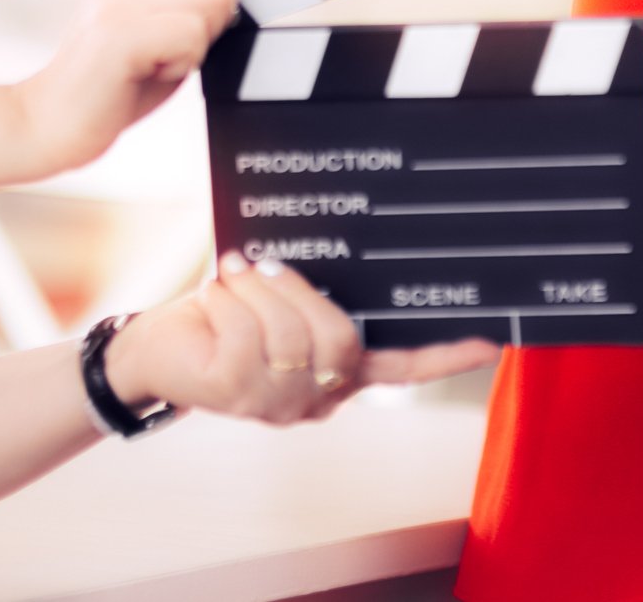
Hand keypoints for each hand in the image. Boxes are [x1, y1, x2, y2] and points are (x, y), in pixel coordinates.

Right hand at [10, 0, 320, 178]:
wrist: (46, 123)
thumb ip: (195, 4)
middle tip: (175, 50)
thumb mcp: (163, 33)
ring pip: (214, 1)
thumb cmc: (116, 84)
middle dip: (220, 19)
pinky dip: (181, 63)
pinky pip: (191, 35)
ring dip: (199, 44)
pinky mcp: (120, 29)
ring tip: (157, 62)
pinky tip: (148, 72)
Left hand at [105, 254, 500, 424]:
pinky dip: (229, 295)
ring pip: (294, 334)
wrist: (149, 351)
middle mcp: (316, 398)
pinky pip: (251, 332)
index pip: (404, 368)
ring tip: (233, 276)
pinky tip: (214, 295)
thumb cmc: (221, 316)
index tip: (493, 339)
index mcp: (338, 374)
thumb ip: (319, 290)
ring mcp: (277, 404)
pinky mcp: (235, 395)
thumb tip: (355, 238)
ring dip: (257, 289)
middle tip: (267, 265)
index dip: (448, 354)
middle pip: (342, 339)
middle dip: (301, 291)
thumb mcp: (280, 298)